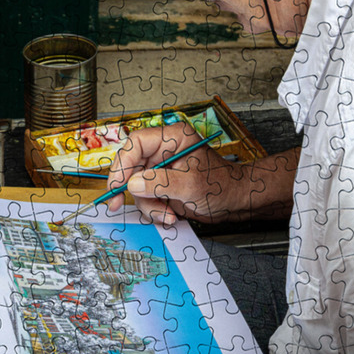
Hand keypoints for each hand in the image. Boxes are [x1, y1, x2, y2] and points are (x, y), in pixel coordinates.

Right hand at [106, 123, 242, 224]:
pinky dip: (154, 209)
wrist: (235, 202)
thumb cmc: (222, 185)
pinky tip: (170, 215)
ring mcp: (161, 169)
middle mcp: (164, 151)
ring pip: (136, 186)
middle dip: (130, 189)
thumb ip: (160, 183)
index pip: (136, 143)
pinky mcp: (161, 185)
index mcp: (172, 138)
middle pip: (131, 166)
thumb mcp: (191, 184)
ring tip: (167, 214)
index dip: (123, 163)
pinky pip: (145, 197)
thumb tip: (132, 184)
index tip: (118, 185)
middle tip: (118, 204)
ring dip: (148, 204)